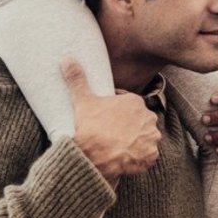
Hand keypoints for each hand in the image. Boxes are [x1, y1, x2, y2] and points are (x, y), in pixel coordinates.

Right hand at [63, 57, 160, 183]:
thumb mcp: (82, 101)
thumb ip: (77, 78)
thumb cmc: (89, 128)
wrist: (92, 158)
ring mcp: (152, 137)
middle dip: (129, 129)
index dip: (117, 116)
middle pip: (139, 122)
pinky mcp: (152, 155)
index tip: (107, 124)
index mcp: (135, 102)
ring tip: (118, 149)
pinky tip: (125, 159)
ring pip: (145, 139)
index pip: (129, 108)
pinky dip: (139, 159)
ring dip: (136, 143)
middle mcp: (148, 117)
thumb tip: (66, 58)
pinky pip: (148, 156)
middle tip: (112, 137)